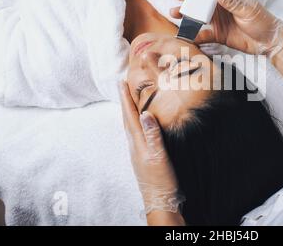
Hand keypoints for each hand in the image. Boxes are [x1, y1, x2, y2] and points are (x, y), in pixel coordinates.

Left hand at [119, 81, 184, 219]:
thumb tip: (145, 113)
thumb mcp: (159, 156)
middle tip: (122, 85)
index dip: (126, 98)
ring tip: (129, 99)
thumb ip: (152, 135)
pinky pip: (136, 133)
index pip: (130, 115)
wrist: (160, 201)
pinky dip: (135, 122)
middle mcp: (134, 145)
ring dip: (129, 110)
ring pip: (130, 125)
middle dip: (124, 101)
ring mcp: (137, 151)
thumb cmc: (161, 180)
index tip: (121, 82)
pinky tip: (140, 123)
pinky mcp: (142, 156)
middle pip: (127, 118)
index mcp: (137, 142)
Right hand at [171, 0, 282, 57]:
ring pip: (196, 15)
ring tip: (175, 13)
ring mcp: (217, 20)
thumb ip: (231, 0)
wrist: (268, 42)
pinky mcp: (217, 35)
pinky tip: (185, 34)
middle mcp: (219, 6)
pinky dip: (192, 35)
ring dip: (185, 14)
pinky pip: (201, 34)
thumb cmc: (262, 20)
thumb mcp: (247, 8)